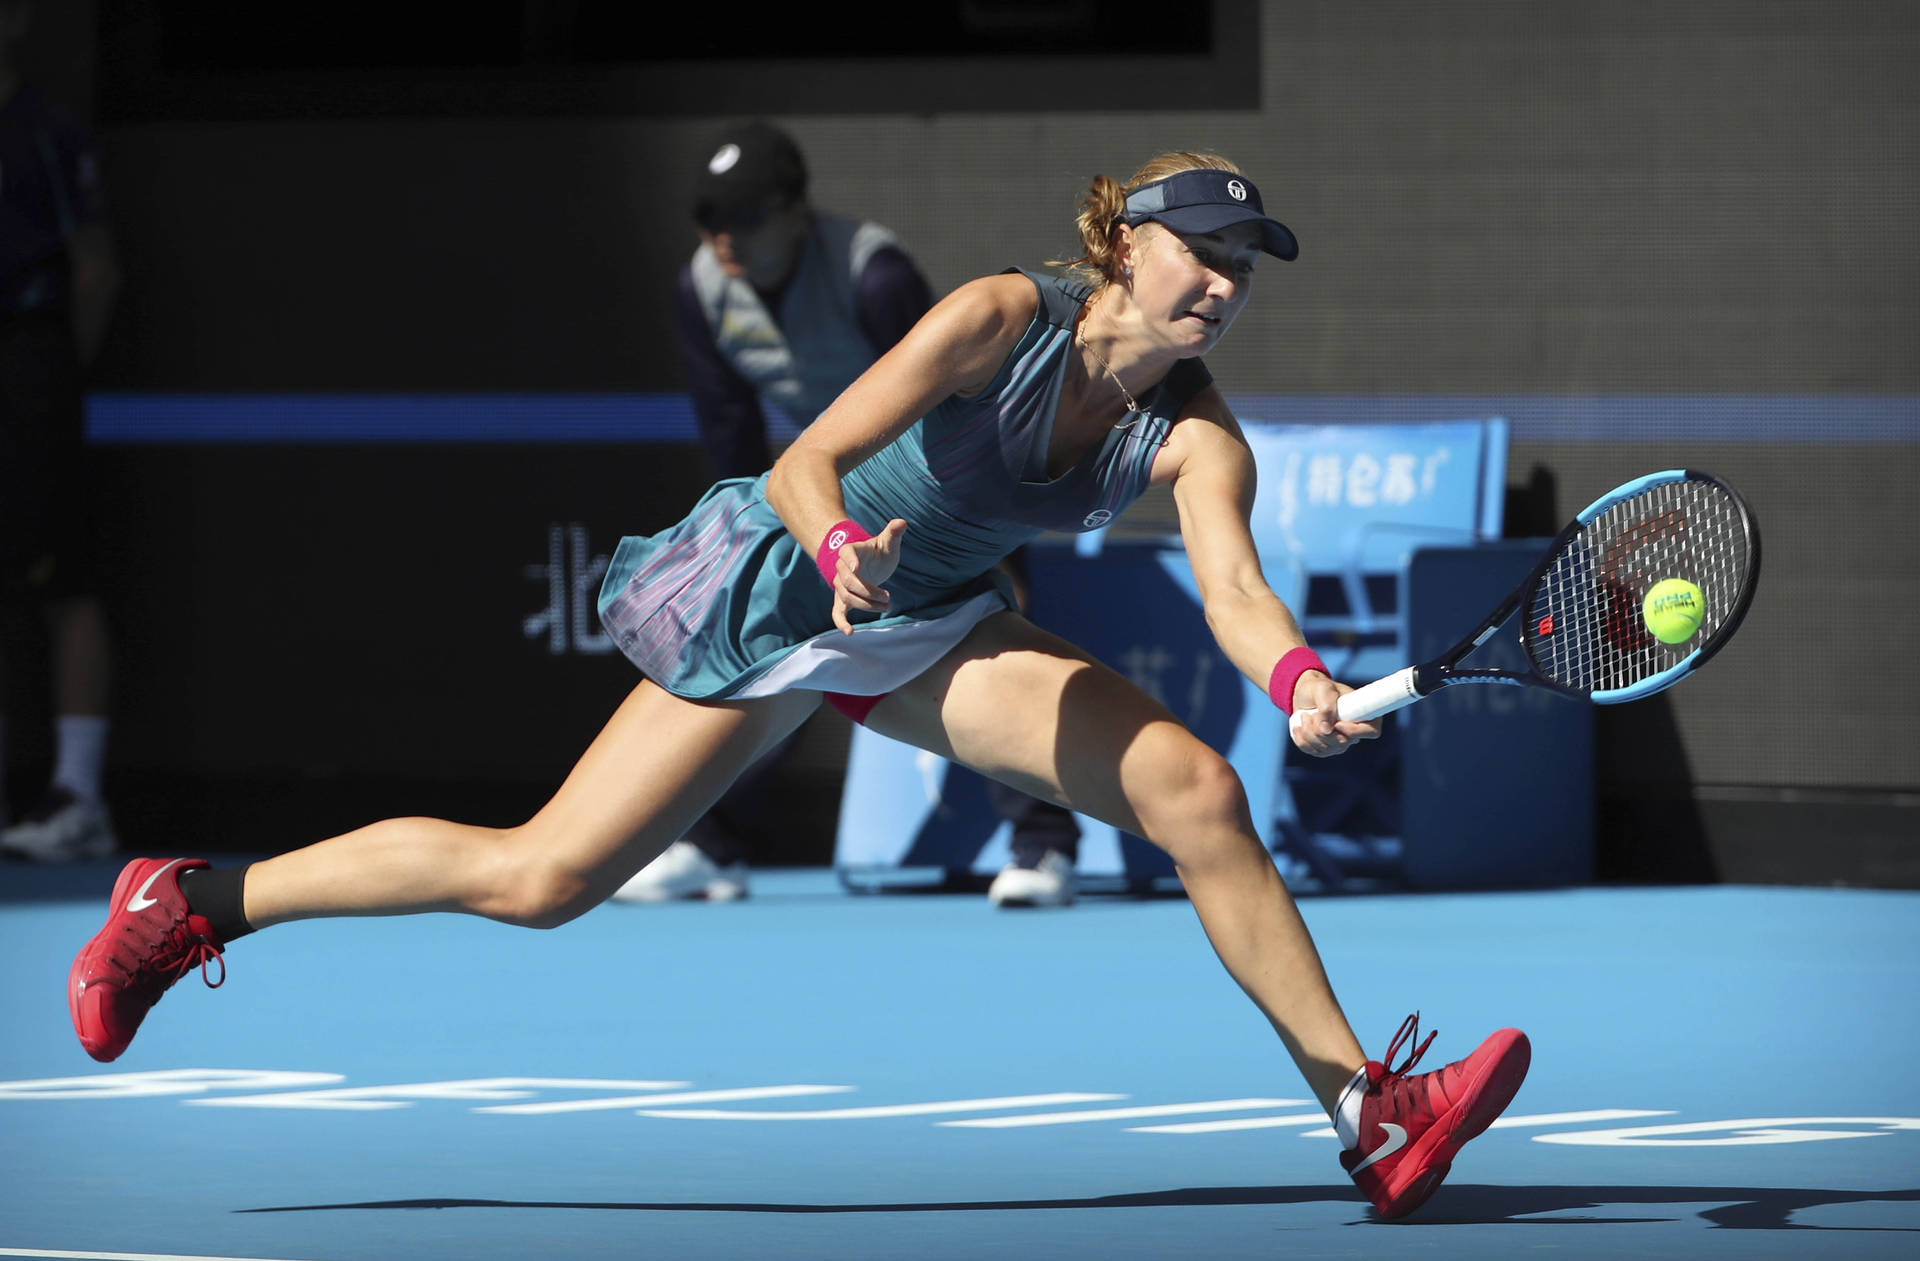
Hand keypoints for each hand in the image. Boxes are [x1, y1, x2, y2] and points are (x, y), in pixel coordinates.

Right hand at [829, 518, 907, 633]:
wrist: (870, 564)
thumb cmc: (879, 551)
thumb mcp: (888, 542)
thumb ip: (893, 533)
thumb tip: (902, 522)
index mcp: (850, 551)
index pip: (846, 554)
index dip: (849, 560)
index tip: (857, 567)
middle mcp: (842, 569)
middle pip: (847, 581)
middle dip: (868, 591)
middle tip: (888, 598)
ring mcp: (841, 585)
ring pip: (847, 597)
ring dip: (866, 605)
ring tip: (887, 606)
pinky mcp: (843, 600)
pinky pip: (837, 612)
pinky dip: (841, 622)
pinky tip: (850, 633)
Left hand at [1286, 671, 1382, 757]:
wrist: (1304, 695)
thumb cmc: (1318, 688)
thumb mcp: (1323, 689)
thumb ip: (1327, 706)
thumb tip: (1326, 730)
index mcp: (1362, 714)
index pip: (1371, 731)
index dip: (1354, 731)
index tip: (1337, 723)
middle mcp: (1353, 732)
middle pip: (1342, 743)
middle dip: (1321, 729)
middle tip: (1312, 713)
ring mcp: (1339, 743)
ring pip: (1325, 749)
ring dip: (1309, 732)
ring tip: (1305, 716)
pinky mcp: (1324, 748)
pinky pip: (1313, 751)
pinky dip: (1301, 738)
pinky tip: (1299, 727)